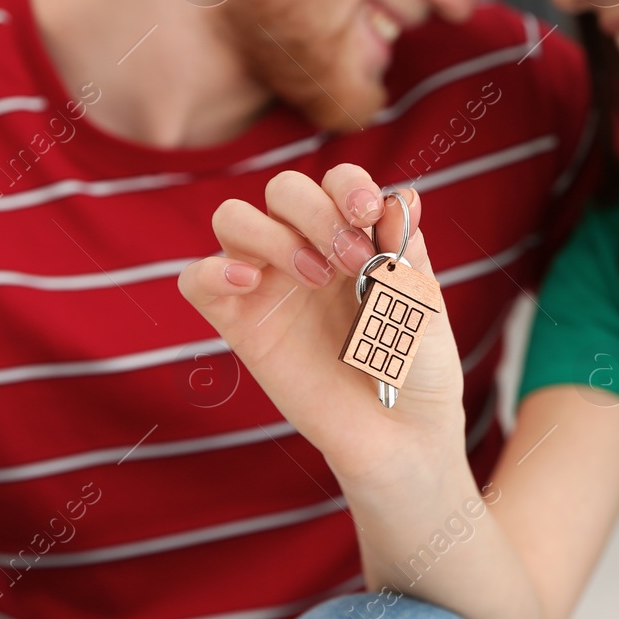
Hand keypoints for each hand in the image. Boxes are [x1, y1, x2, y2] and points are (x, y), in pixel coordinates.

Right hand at [178, 164, 464, 485]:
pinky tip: (249, 282)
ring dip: (272, 234)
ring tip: (315, 278)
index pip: (335, 181)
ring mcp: (268, 284)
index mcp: (354, 236)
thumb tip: (403, 197)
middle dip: (317, 212)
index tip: (369, 215)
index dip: (348, 184)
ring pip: (233, 218)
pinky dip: (213, 269)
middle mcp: (306, 249)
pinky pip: (196, 279)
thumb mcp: (422, 303)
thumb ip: (407, 250)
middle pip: (282, 189)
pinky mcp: (239, 324)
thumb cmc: (417, 366)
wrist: (400, 436)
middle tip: (353, 263)